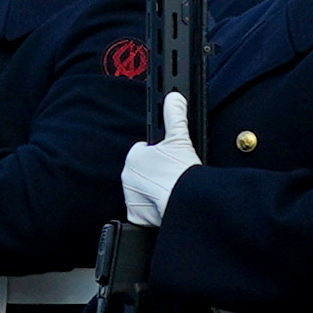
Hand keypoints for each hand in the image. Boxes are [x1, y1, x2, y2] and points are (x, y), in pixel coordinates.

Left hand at [118, 96, 196, 229]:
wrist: (185, 202)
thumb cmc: (181, 172)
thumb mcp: (180, 138)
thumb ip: (175, 115)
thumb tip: (174, 97)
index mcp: (134, 156)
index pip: (145, 152)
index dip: (160, 156)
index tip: (170, 161)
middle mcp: (127, 176)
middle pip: (143, 172)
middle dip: (155, 173)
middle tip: (173, 175)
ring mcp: (130, 196)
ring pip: (142, 190)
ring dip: (153, 190)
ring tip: (171, 189)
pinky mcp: (136, 214)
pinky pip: (142, 210)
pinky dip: (151, 209)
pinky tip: (165, 203)